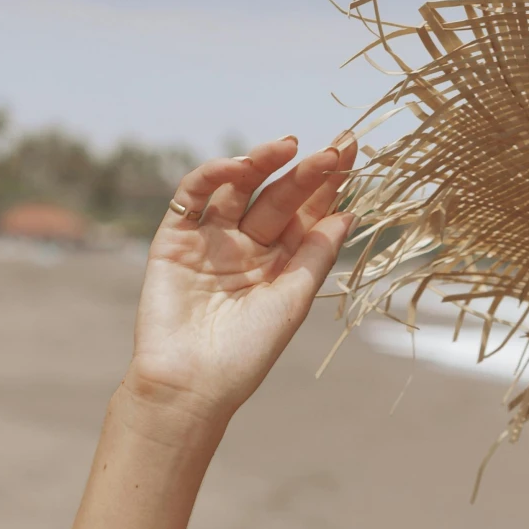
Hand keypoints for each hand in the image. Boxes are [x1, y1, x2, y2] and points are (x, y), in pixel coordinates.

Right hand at [128, 133, 356, 416]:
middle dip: (307, 171)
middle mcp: (247, 246)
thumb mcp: (293, 301)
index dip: (328, 186)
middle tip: (335, 146)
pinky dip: (215, 174)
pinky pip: (194, 196)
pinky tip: (242, 165)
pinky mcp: (175, 237)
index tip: (352, 154)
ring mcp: (211, 239)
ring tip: (290, 147)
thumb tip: (350, 212)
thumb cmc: (247, 353)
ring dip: (262, 163)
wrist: (191, 383)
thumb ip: (316, 255)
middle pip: (280, 197)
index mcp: (280, 264)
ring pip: (239, 188)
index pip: (308, 215)